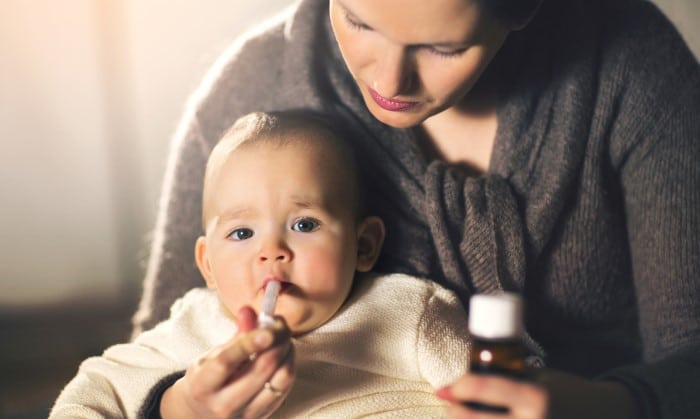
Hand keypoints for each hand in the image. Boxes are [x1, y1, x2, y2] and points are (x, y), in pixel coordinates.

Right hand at [160, 306, 294, 418]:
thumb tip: (248, 310)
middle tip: (280, 323)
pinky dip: (289, 366)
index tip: (267, 326)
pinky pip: (286, 388)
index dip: (249, 342)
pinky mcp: (263, 417)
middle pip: (261, 368)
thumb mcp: (211, 356)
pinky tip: (284, 354)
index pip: (226, 362)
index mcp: (203, 386)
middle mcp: (223, 405)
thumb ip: (234, 336)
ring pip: (281, 379)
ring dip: (288, 352)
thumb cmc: (208, 379)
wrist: (203, 414)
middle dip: (278, 340)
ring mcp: (246, 414)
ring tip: (283, 338)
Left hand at [436, 368, 639, 418]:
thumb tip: (466, 380)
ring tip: (456, 417)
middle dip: (454, 412)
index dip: (458, 386)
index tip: (446, 387)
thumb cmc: (567, 394)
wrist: (605, 416)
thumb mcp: (541, 378)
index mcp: (536, 398)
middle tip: (446, 405)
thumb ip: (508, 378)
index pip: (484, 386)